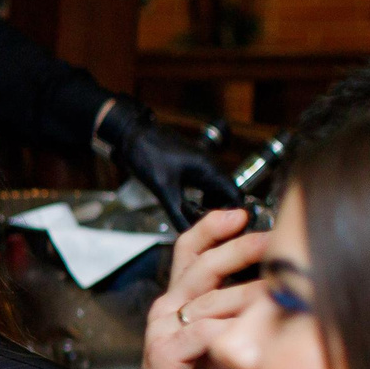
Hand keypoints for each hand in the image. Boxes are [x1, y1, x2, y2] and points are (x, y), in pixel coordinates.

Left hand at [98, 100, 241, 226]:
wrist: (132, 135)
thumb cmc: (147, 155)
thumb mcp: (163, 189)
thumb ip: (178, 212)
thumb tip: (190, 233)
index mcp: (211, 170)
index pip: (237, 196)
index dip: (234, 216)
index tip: (227, 233)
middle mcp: (212, 167)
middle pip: (228, 196)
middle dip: (222, 215)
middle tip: (210, 232)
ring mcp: (202, 167)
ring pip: (216, 192)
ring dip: (211, 208)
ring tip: (198, 223)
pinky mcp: (192, 169)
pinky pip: (205, 188)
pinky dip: (201, 200)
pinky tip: (189, 210)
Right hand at [126, 208, 267, 368]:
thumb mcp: (234, 349)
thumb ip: (252, 321)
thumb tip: (293, 299)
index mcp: (185, 303)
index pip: (193, 252)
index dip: (214, 228)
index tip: (243, 214)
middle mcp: (171, 309)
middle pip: (202, 263)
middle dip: (240, 248)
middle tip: (271, 241)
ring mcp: (164, 329)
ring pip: (209, 295)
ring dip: (247, 295)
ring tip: (276, 296)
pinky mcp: (164, 353)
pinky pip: (201, 330)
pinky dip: (229, 331)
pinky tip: (249, 336)